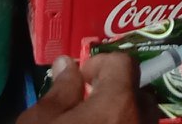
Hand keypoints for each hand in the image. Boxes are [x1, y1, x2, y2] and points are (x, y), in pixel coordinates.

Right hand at [20, 53, 153, 123]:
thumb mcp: (40, 121)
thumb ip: (60, 89)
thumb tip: (67, 64)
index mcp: (118, 103)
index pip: (124, 63)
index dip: (100, 64)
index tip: (81, 79)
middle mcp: (141, 120)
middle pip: (138, 91)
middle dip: (115, 91)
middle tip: (87, 105)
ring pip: (141, 117)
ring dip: (122, 114)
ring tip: (94, 122)